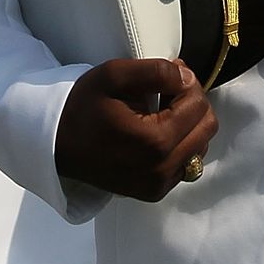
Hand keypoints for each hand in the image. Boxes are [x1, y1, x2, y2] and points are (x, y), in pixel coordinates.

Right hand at [55, 58, 218, 201]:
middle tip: (166, 92)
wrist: (56, 145)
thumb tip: (187, 78)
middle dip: (192, 104)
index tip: (167, 76)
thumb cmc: (82, 108)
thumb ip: (156, 71)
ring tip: (161, 113)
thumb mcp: (113, 75)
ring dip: (189, 125)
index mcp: (155, 141)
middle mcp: (162, 169)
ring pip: (201, 147)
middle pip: (207, 127)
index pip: (198, 104)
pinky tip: (157, 134)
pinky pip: (186, 165)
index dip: (186, 83)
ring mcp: (159, 185)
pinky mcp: (155, 192)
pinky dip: (180, 146)